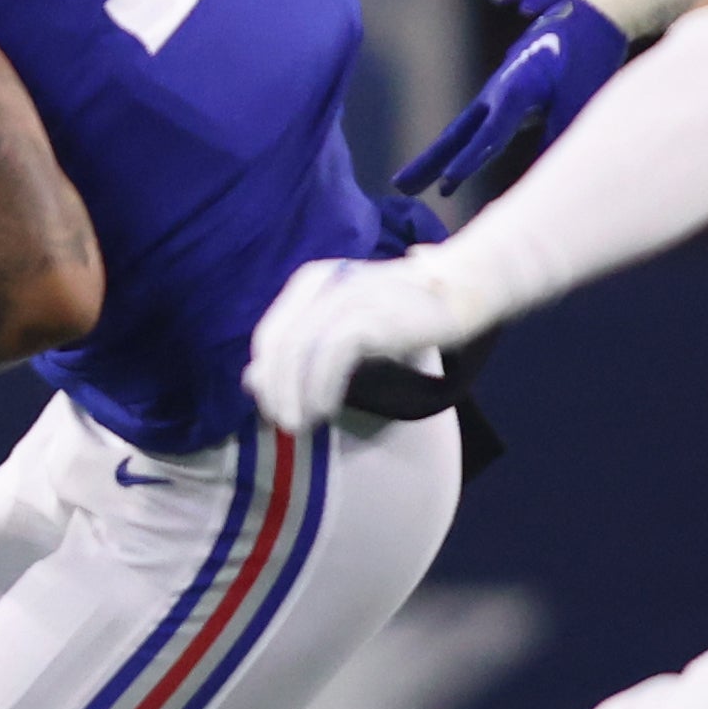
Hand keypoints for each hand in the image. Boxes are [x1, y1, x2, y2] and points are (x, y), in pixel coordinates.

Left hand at [243, 249, 467, 435]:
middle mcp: (320, 285)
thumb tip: (250, 379)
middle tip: (283, 424)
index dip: (267, 377)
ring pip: (300, 353)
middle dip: (276, 391)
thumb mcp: (343, 329)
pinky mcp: (365, 313)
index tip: (272, 410)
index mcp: (309, 283)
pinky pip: (330, 356)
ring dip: (295, 395)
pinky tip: (325, 410)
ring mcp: (342, 297)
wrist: (457, 291)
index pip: (270, 336)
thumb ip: (300, 349)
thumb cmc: (401, 313)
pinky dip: (322, 388)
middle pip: (279, 347)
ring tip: (300, 424)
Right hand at [397, 0, 636, 198]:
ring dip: (433, 159)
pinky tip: (445, 170)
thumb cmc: (590, 54)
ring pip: (459, 132)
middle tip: (399, 187)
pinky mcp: (502, 96)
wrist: (589, 13)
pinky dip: (457, 150)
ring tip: (406, 186)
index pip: (489, 133)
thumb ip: (559, 133)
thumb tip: (547, 176)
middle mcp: (498, 91)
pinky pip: (473, 129)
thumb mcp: (582, 95)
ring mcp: (495, 94)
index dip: (469, 160)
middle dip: (427, 162)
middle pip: (456, 133)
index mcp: (517, 88)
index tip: (447, 185)